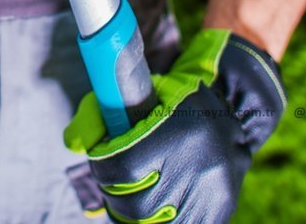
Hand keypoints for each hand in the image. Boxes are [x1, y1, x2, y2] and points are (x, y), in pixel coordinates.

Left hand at [64, 30, 285, 222]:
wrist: (235, 117)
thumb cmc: (177, 102)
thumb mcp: (142, 95)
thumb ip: (101, 113)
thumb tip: (70, 141)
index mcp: (182, 131)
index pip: (123, 168)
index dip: (103, 167)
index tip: (102, 160)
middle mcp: (202, 167)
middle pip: (136, 205)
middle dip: (116, 194)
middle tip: (114, 180)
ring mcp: (214, 196)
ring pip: (152, 222)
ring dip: (133, 213)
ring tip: (134, 192)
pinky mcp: (219, 212)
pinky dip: (157, 221)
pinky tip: (154, 205)